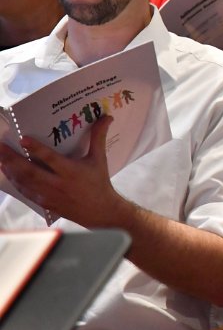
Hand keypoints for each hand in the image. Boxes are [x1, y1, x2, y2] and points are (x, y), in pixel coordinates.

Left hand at [0, 115, 127, 225]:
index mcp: (71, 171)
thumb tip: (106, 118)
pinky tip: (7, 172)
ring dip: (9, 170)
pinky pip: (25, 191)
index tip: (23, 139)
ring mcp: (49, 195)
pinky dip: (14, 181)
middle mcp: (58, 184)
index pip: (51, 158)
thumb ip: (98, 137)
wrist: (99, 211)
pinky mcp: (44, 203)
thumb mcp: (99, 159)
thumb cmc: (99, 182)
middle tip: (0, 147)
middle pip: (30, 171)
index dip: (36, 149)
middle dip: (12, 159)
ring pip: (24, 182)